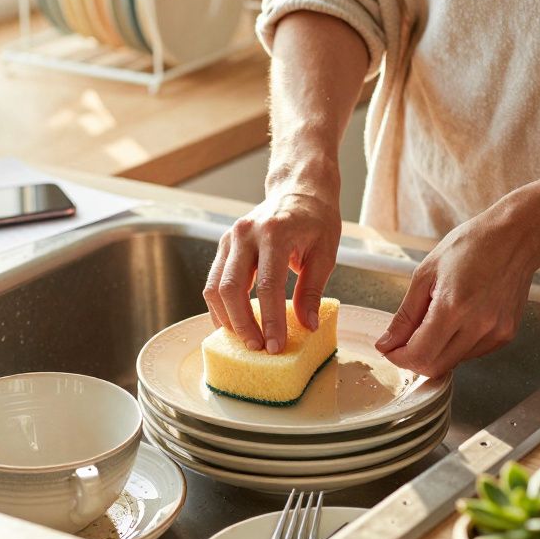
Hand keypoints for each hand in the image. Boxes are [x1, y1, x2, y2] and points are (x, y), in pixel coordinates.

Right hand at [203, 187, 341, 353]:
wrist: (299, 190)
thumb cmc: (316, 220)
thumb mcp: (325, 253)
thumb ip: (312, 290)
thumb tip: (307, 325)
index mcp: (275, 233)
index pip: (268, 285)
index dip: (271, 320)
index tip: (275, 346)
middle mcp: (246, 234)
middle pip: (232, 288)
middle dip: (242, 324)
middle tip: (258, 348)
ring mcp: (230, 238)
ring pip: (215, 287)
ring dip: (226, 319)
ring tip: (245, 340)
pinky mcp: (224, 245)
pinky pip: (214, 281)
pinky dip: (221, 306)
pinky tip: (234, 323)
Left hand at [374, 189, 539, 377]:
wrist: (515, 238)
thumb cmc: (471, 246)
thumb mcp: (426, 273)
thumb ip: (406, 315)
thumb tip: (387, 343)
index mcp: (454, 307)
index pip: (420, 355)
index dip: (399, 357)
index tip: (390, 349)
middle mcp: (478, 325)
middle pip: (436, 367)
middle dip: (414, 359)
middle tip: (405, 341)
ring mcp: (496, 333)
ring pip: (454, 363)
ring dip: (436, 351)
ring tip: (436, 319)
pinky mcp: (506, 335)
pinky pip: (473, 353)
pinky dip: (457, 345)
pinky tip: (458, 320)